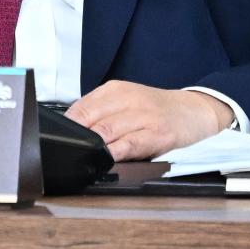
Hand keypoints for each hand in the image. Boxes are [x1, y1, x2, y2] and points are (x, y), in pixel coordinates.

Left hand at [64, 81, 234, 160]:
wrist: (192, 109)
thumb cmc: (155, 108)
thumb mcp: (126, 101)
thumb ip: (101, 111)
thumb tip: (71, 129)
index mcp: (115, 90)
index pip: (81, 107)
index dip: (66, 126)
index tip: (56, 139)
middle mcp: (128, 99)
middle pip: (91, 119)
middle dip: (75, 137)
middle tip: (64, 151)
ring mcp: (143, 116)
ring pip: (107, 131)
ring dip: (91, 145)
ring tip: (80, 156)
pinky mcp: (158, 134)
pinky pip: (130, 144)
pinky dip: (115, 153)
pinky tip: (106, 159)